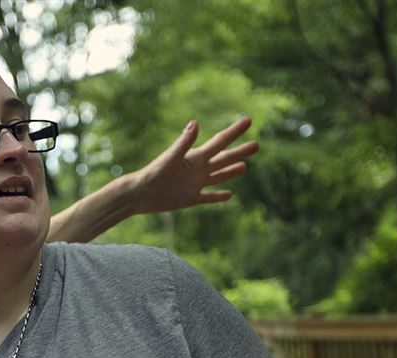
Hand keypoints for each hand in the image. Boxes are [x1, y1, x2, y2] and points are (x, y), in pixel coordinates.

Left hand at [131, 118, 258, 213]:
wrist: (139, 194)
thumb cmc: (152, 174)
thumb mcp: (170, 158)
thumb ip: (184, 142)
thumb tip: (195, 123)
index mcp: (196, 157)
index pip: (220, 142)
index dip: (235, 131)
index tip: (249, 120)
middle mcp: (198, 169)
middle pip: (224, 158)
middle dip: (240, 151)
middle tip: (257, 144)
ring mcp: (195, 183)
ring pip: (219, 176)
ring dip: (231, 170)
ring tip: (244, 166)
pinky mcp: (190, 198)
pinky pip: (208, 197)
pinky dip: (219, 196)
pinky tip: (229, 195)